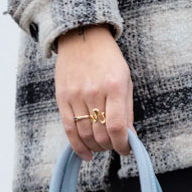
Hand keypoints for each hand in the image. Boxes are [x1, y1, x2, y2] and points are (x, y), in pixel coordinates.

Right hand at [54, 25, 133, 158]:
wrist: (82, 37)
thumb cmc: (108, 60)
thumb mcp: (125, 80)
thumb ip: (127, 110)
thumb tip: (129, 137)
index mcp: (114, 86)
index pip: (117, 127)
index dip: (123, 144)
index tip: (126, 149)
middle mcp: (94, 92)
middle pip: (100, 134)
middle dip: (110, 146)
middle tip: (114, 146)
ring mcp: (75, 95)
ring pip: (84, 134)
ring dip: (95, 147)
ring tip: (102, 147)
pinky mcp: (62, 98)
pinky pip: (68, 129)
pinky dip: (77, 146)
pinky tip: (86, 154)